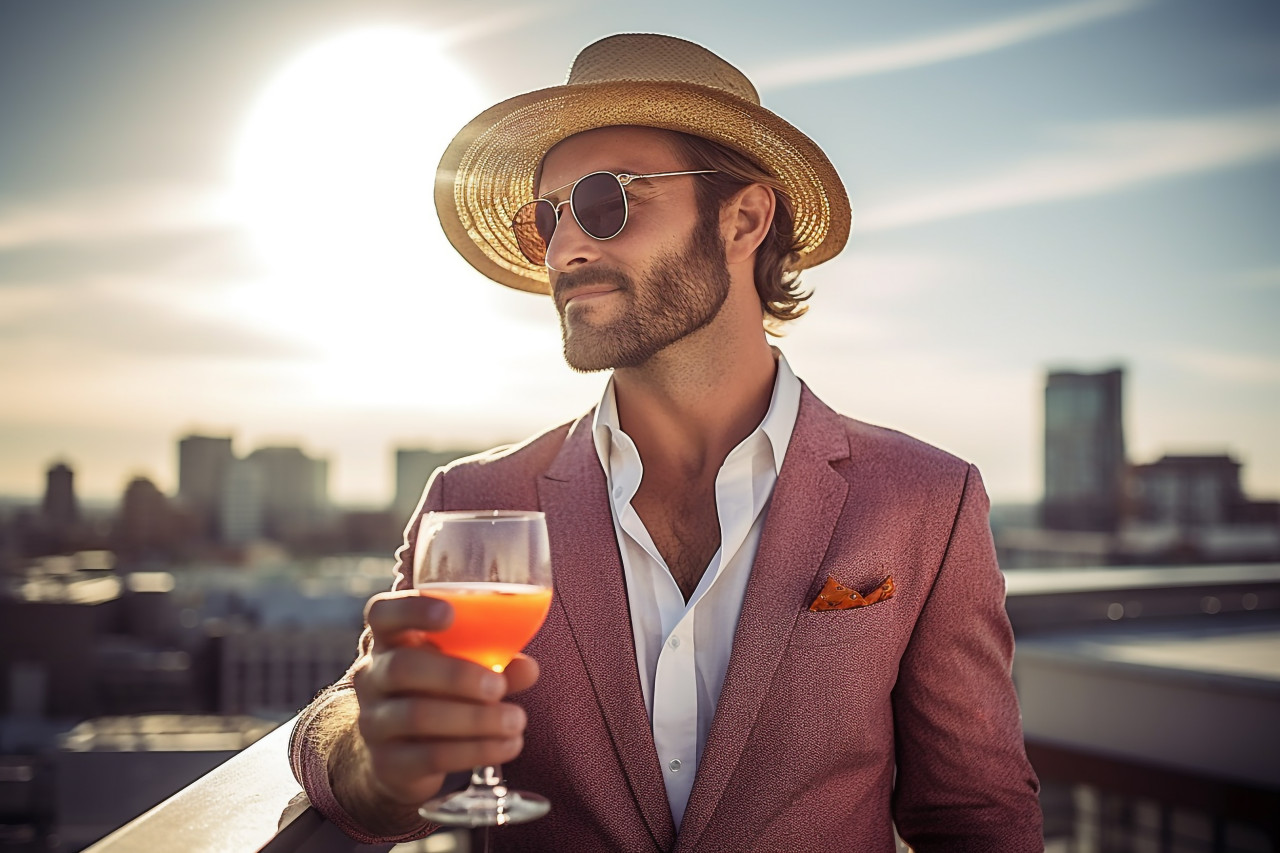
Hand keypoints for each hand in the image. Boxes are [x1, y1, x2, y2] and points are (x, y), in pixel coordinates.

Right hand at [352, 589, 539, 807]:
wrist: (399, 758)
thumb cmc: (435, 693)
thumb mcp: (461, 668)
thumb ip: (493, 660)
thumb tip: (529, 668)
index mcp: (388, 641)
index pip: (382, 614)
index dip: (411, 609)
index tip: (449, 614)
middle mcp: (371, 677)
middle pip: (401, 667)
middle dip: (455, 675)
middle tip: (499, 686)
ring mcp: (374, 722)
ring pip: (417, 716)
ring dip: (475, 719)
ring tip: (516, 720)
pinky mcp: (388, 764)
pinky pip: (430, 756)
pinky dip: (476, 751)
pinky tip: (507, 745)